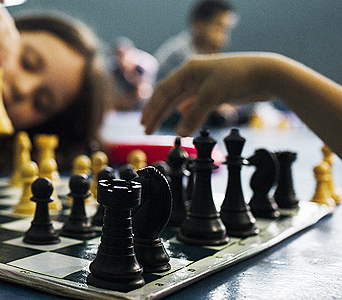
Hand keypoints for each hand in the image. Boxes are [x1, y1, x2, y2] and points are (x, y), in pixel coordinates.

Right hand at [140, 53, 273, 135]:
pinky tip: (181, 120)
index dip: (152, 108)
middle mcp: (194, 76)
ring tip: (157, 126)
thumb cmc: (239, 77)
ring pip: (180, 101)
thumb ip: (194, 115)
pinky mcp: (216, 92)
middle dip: (156, 113)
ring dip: (168, 114)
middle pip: (169, 96)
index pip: (163, 91)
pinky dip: (186, 113)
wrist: (267, 74)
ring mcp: (204, 84)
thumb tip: (180, 134)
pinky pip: (195, 104)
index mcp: (188, 71)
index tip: (144, 123)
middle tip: (146, 129)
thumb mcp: (212, 95)